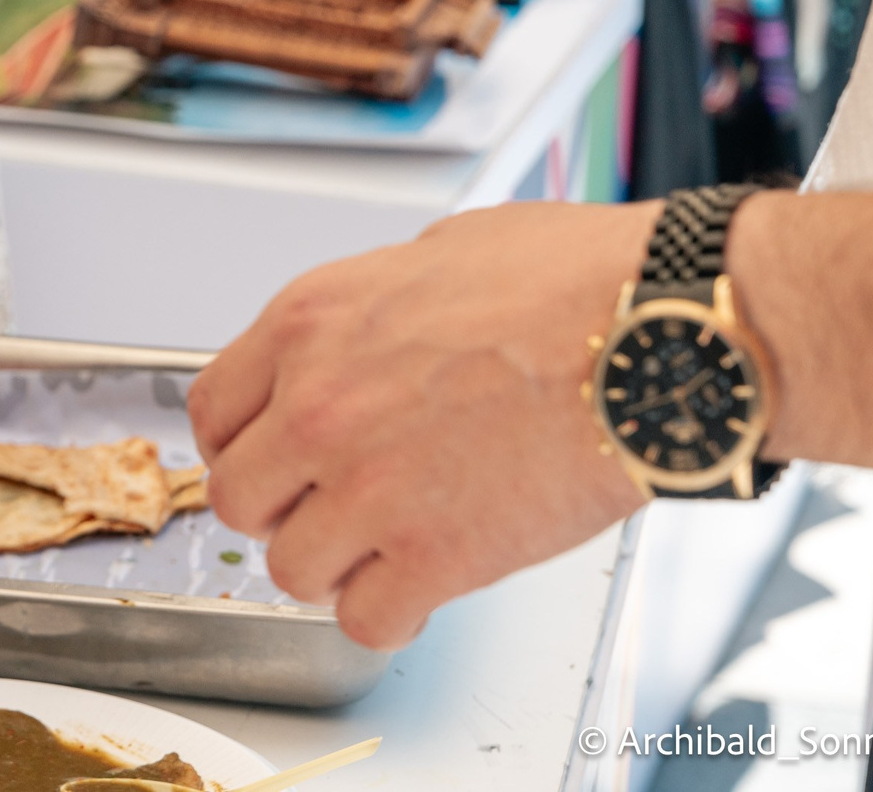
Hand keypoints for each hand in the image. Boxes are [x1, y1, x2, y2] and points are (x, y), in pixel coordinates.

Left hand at [189, 200, 654, 648]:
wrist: (659, 334)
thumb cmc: (574, 282)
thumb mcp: (437, 251)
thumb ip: (373, 307)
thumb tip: (367, 333)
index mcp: (310, 324)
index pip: (212, 410)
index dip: (237, 445)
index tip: (264, 460)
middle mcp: (319, 407)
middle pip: (236, 498)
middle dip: (278, 509)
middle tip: (324, 508)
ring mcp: (370, 486)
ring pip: (290, 568)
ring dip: (332, 566)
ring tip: (380, 548)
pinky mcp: (436, 556)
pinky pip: (365, 620)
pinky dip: (388, 615)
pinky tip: (419, 588)